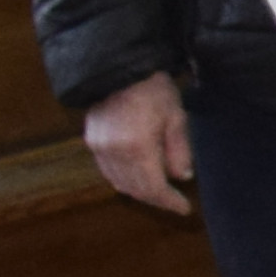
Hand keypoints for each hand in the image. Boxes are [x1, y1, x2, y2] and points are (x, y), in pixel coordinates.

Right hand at [82, 73, 197, 218]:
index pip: (153, 187)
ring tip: (159, 192)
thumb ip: (179, 150)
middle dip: (156, 199)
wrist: (119, 68)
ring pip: (119, 182)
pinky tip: (138, 176)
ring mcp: (99, 147)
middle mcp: (113, 151)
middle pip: (135, 189)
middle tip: (174, 202)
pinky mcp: (91, 141)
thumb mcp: (176, 117)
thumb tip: (182, 176)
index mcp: (137, 147)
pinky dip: (124, 179)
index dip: (169, 202)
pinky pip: (108, 171)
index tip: (183, 208)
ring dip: (139, 191)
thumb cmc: (152, 89)